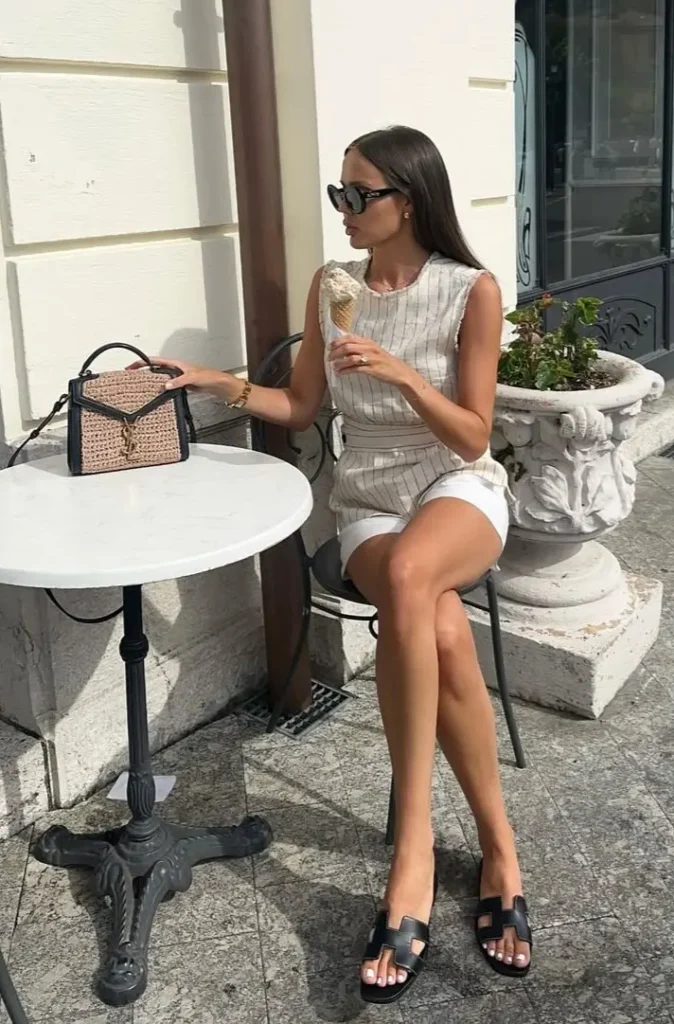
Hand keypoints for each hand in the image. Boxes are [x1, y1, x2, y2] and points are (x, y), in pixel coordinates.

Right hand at [126, 356, 240, 399]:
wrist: (217, 384)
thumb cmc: (207, 376)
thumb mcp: (192, 378)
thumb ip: (178, 381)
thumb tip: (166, 385)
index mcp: (175, 363)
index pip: (154, 361)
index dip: (142, 362)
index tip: (131, 366)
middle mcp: (174, 368)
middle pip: (154, 368)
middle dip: (141, 370)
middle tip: (129, 374)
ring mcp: (176, 376)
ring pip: (158, 377)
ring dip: (149, 379)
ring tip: (137, 383)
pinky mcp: (179, 384)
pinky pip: (166, 385)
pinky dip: (159, 388)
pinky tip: (155, 393)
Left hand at [328, 335, 414, 388]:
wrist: (399, 372)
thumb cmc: (385, 362)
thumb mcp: (374, 350)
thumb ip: (361, 347)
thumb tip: (345, 348)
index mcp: (369, 342)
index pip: (350, 337)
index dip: (337, 341)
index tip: (329, 347)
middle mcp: (369, 348)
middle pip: (347, 347)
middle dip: (335, 352)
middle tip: (328, 358)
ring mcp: (371, 359)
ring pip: (350, 358)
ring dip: (339, 362)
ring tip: (333, 366)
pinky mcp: (372, 369)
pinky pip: (355, 369)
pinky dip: (345, 371)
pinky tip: (340, 373)